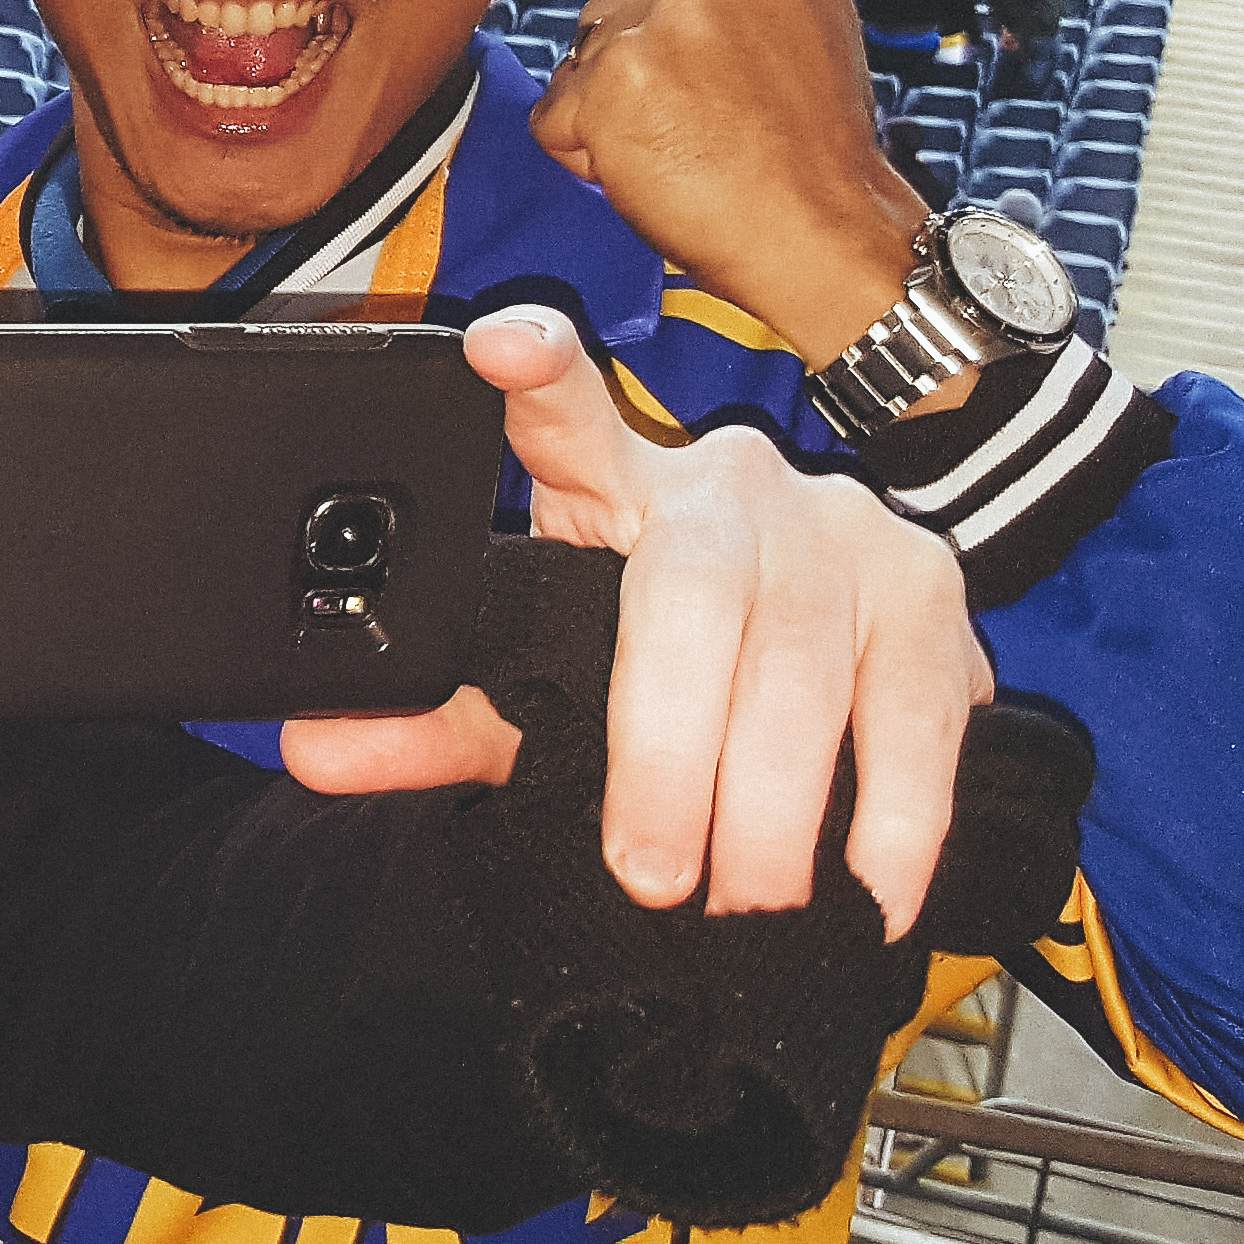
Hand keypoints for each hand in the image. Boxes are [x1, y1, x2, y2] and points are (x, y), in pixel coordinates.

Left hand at [282, 307, 988, 937]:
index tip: (502, 342)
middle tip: (652, 876)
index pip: (564, 413)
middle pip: (695, 593)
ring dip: (779, 802)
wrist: (822, 658)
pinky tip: (870, 887)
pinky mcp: (930, 590)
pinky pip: (920, 708)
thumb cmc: (661, 667)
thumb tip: (314, 749)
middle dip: (672, 749)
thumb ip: (437, 723)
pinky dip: (898, 812)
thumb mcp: (547, 688)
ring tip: (745, 901)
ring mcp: (840, 530)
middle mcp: (727, 487)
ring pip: (809, 657)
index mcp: (613, 487)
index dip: (541, 372)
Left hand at [531, 0, 925, 373]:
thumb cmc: (815, 146)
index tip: (715, 73)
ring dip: (612, 108)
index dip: (670, 26)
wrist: (823, 231)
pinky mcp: (612, 80)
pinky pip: (554, 118)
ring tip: (686, 145)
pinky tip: (654, 171)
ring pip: (582, 59)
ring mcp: (660, 17)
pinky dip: (585, 156)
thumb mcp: (813, 21)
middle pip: (614, 5)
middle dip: (638, 65)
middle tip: (707, 120)